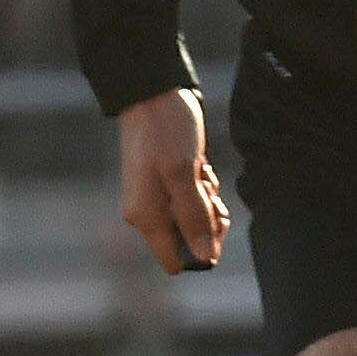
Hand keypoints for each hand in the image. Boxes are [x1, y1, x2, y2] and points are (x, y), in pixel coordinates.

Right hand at [114, 87, 227, 273]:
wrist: (153, 94)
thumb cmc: (165, 131)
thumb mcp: (183, 173)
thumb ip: (194, 216)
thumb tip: (204, 256)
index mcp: (146, 218)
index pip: (176, 261)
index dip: (201, 249)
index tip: (210, 219)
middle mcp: (148, 214)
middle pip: (189, 242)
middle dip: (207, 222)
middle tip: (208, 191)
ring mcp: (157, 199)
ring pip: (194, 220)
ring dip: (207, 202)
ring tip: (201, 175)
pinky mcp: (168, 184)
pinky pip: (193, 201)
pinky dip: (202, 189)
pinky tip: (200, 168)